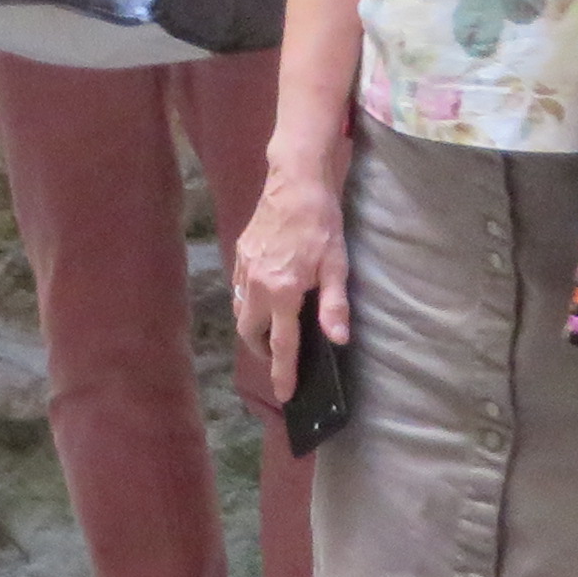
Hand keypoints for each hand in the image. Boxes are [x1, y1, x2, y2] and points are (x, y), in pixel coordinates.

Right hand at [230, 152, 352, 358]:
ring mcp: (244, 269)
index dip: (283, 372)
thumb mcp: (337, 265)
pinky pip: (239, 290)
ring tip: (274, 325)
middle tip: (280, 352)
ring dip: (255, 326)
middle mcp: (257, 285)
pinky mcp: (240, 254)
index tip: (284, 394)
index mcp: (283, 291)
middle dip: (262, 349)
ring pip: (241, 311)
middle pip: (250, 333)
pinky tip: (268, 294)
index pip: (282, 344)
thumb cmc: (321, 223)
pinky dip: (250, 302)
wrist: (294, 182)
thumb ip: (334, 305)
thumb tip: (338, 340)